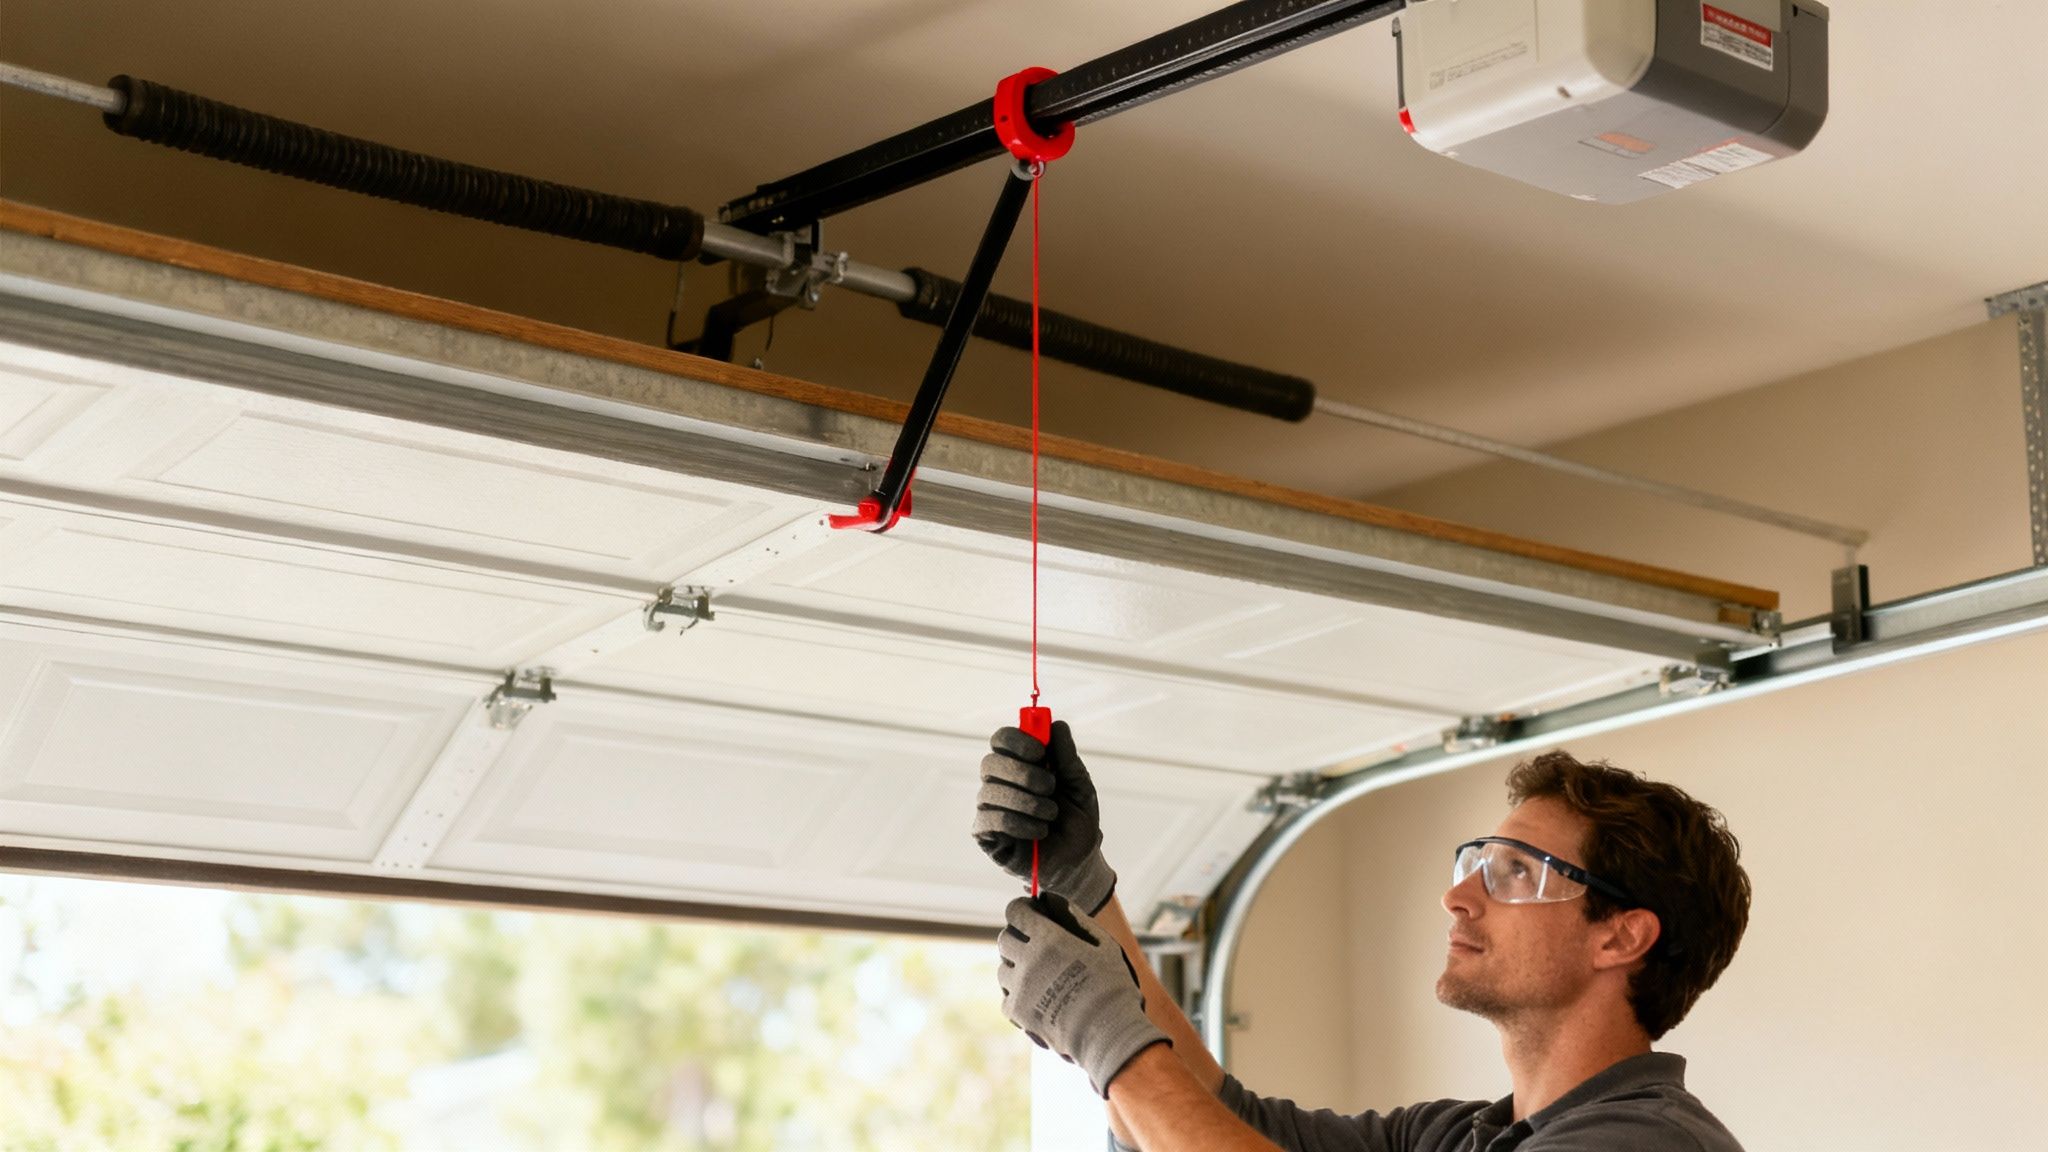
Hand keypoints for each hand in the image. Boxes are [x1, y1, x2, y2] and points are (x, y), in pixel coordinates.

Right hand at [971, 721, 1115, 912]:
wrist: (1077, 861)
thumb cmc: (1076, 821)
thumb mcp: (1079, 786)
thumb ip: (1067, 757)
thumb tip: (1056, 724)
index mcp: (1020, 764)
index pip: (1002, 739)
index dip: (1017, 740)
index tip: (1040, 752)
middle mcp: (999, 781)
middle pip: (991, 762)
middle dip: (1023, 773)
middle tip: (1050, 787)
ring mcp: (989, 806)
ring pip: (991, 791)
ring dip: (1028, 802)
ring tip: (1050, 815)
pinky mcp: (985, 833)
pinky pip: (991, 818)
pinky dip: (1019, 823)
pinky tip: (1038, 831)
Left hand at [998, 893, 1169, 1096]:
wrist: (1108, 1034)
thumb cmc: (1112, 987)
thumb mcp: (1103, 945)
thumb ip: (1075, 918)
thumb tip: (1050, 900)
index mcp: (1048, 939)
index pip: (1016, 912)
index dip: (1023, 909)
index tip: (1031, 912)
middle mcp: (1027, 961)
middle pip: (1005, 939)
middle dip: (1018, 936)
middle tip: (1036, 943)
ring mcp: (1019, 989)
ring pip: (1003, 969)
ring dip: (1016, 967)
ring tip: (1040, 974)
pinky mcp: (1018, 1013)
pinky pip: (1007, 996)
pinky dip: (1017, 994)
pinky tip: (1037, 996)